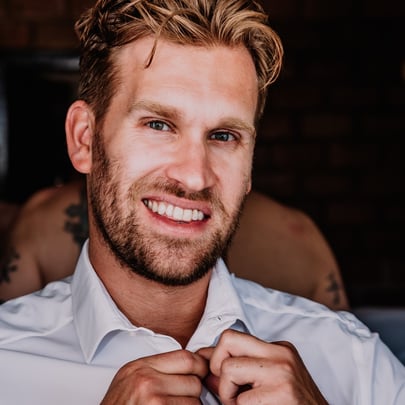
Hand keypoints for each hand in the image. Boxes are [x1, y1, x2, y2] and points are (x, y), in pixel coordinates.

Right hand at [101, 349, 208, 403]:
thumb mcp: (130, 380)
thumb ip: (156, 370)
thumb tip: (193, 365)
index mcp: (140, 367)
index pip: (186, 358)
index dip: (200, 366)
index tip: (203, 373)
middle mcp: (146, 381)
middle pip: (194, 380)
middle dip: (195, 391)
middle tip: (184, 398)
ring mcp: (153, 401)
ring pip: (195, 402)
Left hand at [197, 329, 327, 404]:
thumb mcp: (268, 381)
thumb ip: (239, 369)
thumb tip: (202, 359)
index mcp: (278, 349)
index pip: (232, 338)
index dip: (217, 358)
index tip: (219, 377)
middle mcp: (281, 354)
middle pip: (227, 339)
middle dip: (217, 366)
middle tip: (229, 391)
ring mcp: (282, 372)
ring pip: (228, 369)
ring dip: (227, 395)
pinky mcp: (282, 393)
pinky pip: (240, 401)